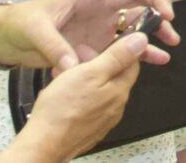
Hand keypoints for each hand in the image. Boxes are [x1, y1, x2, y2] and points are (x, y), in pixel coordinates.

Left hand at [0, 0, 179, 73]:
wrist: (11, 42)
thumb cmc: (22, 23)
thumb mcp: (35, 31)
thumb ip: (54, 47)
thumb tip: (73, 67)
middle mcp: (99, 8)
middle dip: (156, 3)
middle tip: (169, 16)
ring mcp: (101, 27)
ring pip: (136, 23)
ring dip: (155, 29)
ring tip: (172, 40)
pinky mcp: (99, 47)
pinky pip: (125, 48)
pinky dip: (142, 53)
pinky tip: (158, 60)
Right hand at [16, 28, 153, 159]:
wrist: (44, 143)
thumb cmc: (62, 109)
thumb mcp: (90, 72)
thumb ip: (117, 57)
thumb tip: (141, 41)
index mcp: (119, 91)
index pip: (131, 63)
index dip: (114, 50)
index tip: (95, 48)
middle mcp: (115, 108)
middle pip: (113, 77)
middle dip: (96, 65)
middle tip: (74, 60)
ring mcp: (102, 121)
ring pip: (99, 92)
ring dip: (85, 80)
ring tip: (64, 76)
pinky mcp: (88, 130)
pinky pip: (89, 107)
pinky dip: (79, 97)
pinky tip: (64, 96)